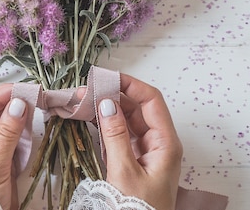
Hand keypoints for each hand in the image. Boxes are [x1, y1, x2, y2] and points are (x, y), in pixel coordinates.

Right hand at [98, 74, 182, 209]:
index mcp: (166, 143)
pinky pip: (120, 136)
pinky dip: (105, 125)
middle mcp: (158, 144)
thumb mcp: (124, 173)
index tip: (104, 76)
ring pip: (127, 120)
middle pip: (138, 107)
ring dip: (106, 109)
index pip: (151, 100)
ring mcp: (146, 153)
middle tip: (85, 89)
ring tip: (82, 100)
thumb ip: (115, 136)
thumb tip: (106, 102)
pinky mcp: (133, 163)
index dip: (129, 84)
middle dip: (113, 94)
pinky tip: (88, 119)